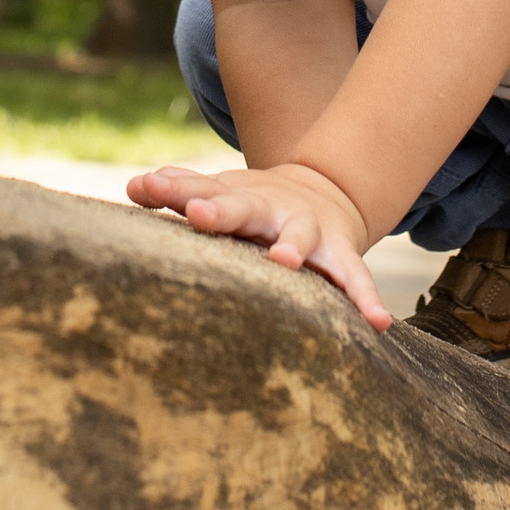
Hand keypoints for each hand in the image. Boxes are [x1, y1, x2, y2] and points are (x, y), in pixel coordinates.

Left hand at [125, 157, 390, 326]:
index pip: (201, 191)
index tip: (149, 188)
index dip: (176, 191)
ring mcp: (309, 232)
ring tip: (284, 259)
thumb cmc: (254, 203)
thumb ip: (180, 190)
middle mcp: (273, 211)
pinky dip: (366, 299)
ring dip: (293, 246)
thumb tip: (133, 186)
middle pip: (243, 208)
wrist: (325, 193)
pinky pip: (356, 279)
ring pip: (301, 238)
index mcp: (238, 198)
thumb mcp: (221, 191)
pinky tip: (377, 323)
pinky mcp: (341, 257)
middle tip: (199, 214)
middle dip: (222, 211)